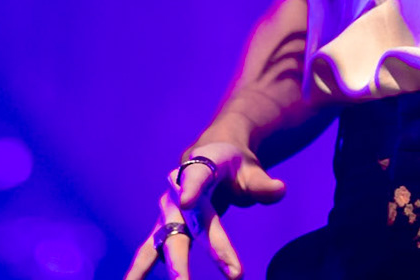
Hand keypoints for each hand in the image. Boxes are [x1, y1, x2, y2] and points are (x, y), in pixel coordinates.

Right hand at [122, 140, 288, 279]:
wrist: (209, 152)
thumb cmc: (231, 163)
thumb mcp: (250, 167)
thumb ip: (262, 183)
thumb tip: (280, 190)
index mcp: (201, 167)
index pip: (196, 176)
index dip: (192, 187)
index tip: (187, 200)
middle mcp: (178, 189)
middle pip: (179, 222)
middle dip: (180, 254)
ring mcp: (168, 209)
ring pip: (160, 239)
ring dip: (151, 266)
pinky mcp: (164, 225)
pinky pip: (150, 249)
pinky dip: (140, 268)